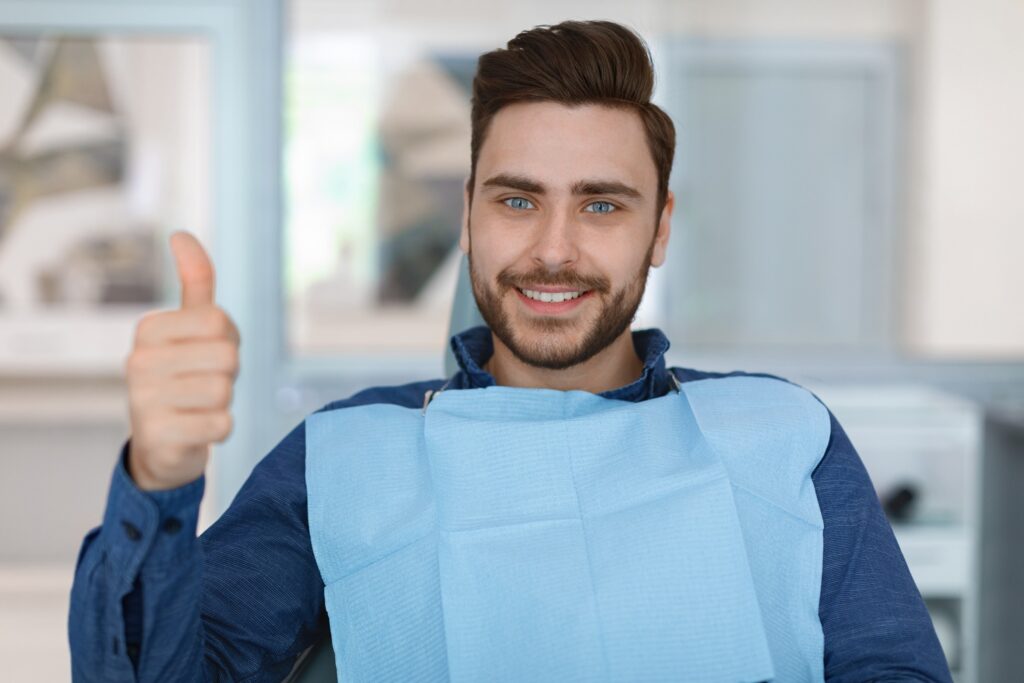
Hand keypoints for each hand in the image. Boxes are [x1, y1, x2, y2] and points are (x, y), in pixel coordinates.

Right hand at [124, 231, 239, 490]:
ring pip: (224, 390)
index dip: (227, 340)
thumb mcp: (189, 328)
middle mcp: (137, 360)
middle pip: (227, 354)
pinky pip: (221, 424)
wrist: (163, 445)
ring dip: (223, 402)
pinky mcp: (158, 436)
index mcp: (147, 329)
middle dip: (228, 373)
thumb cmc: (183, 377)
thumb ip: (194, 283)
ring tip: (198, 406)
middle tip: (204, 384)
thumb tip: (181, 234)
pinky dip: (220, 429)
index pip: (220, 321)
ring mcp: (143, 400)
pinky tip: (196, 429)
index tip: (206, 354)